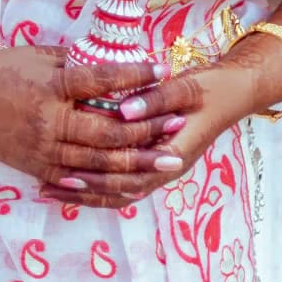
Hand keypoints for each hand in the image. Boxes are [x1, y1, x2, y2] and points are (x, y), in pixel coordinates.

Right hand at [0, 50, 186, 188]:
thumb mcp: (36, 56)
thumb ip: (74, 61)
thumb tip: (111, 60)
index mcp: (51, 88)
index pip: (100, 80)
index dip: (134, 75)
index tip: (162, 70)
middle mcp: (50, 121)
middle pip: (109, 130)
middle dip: (147, 129)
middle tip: (177, 124)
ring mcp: (45, 149)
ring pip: (100, 161)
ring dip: (138, 161)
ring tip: (167, 159)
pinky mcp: (38, 168)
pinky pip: (79, 181)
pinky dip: (108, 184)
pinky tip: (133, 184)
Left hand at [34, 63, 255, 208]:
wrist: (233, 93)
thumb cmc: (210, 89)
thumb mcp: (185, 88)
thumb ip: (154, 99)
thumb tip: (122, 111)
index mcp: (173, 155)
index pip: (131, 177)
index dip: (98, 178)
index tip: (66, 173)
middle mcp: (166, 169)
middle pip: (120, 191)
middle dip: (84, 190)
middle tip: (49, 185)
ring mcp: (161, 168)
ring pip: (120, 191)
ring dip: (88, 192)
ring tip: (51, 189)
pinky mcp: (155, 160)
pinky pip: (124, 180)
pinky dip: (99, 183)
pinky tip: (73, 178)